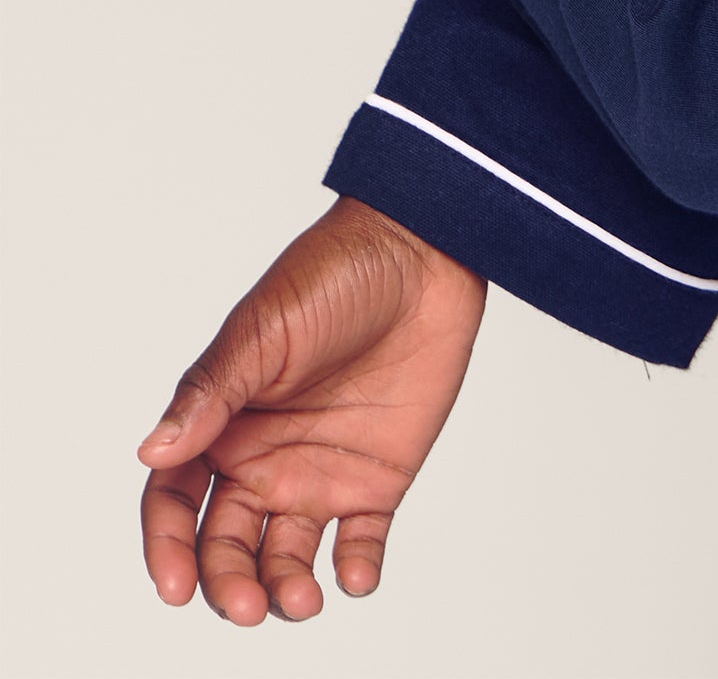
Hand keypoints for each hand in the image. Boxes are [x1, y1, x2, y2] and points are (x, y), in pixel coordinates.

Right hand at [138, 197, 485, 623]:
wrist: (422, 250)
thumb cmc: (332, 275)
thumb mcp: (264, 331)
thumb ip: (212, 394)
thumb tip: (154, 451)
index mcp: (222, 427)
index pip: (175, 504)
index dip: (168, 549)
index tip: (174, 587)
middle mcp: (264, 461)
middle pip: (227, 546)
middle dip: (228, 585)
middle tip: (246, 607)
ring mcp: (320, 474)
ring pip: (287, 558)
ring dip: (287, 590)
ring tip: (301, 601)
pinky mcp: (377, 479)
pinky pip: (362, 543)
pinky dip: (357, 569)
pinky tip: (357, 577)